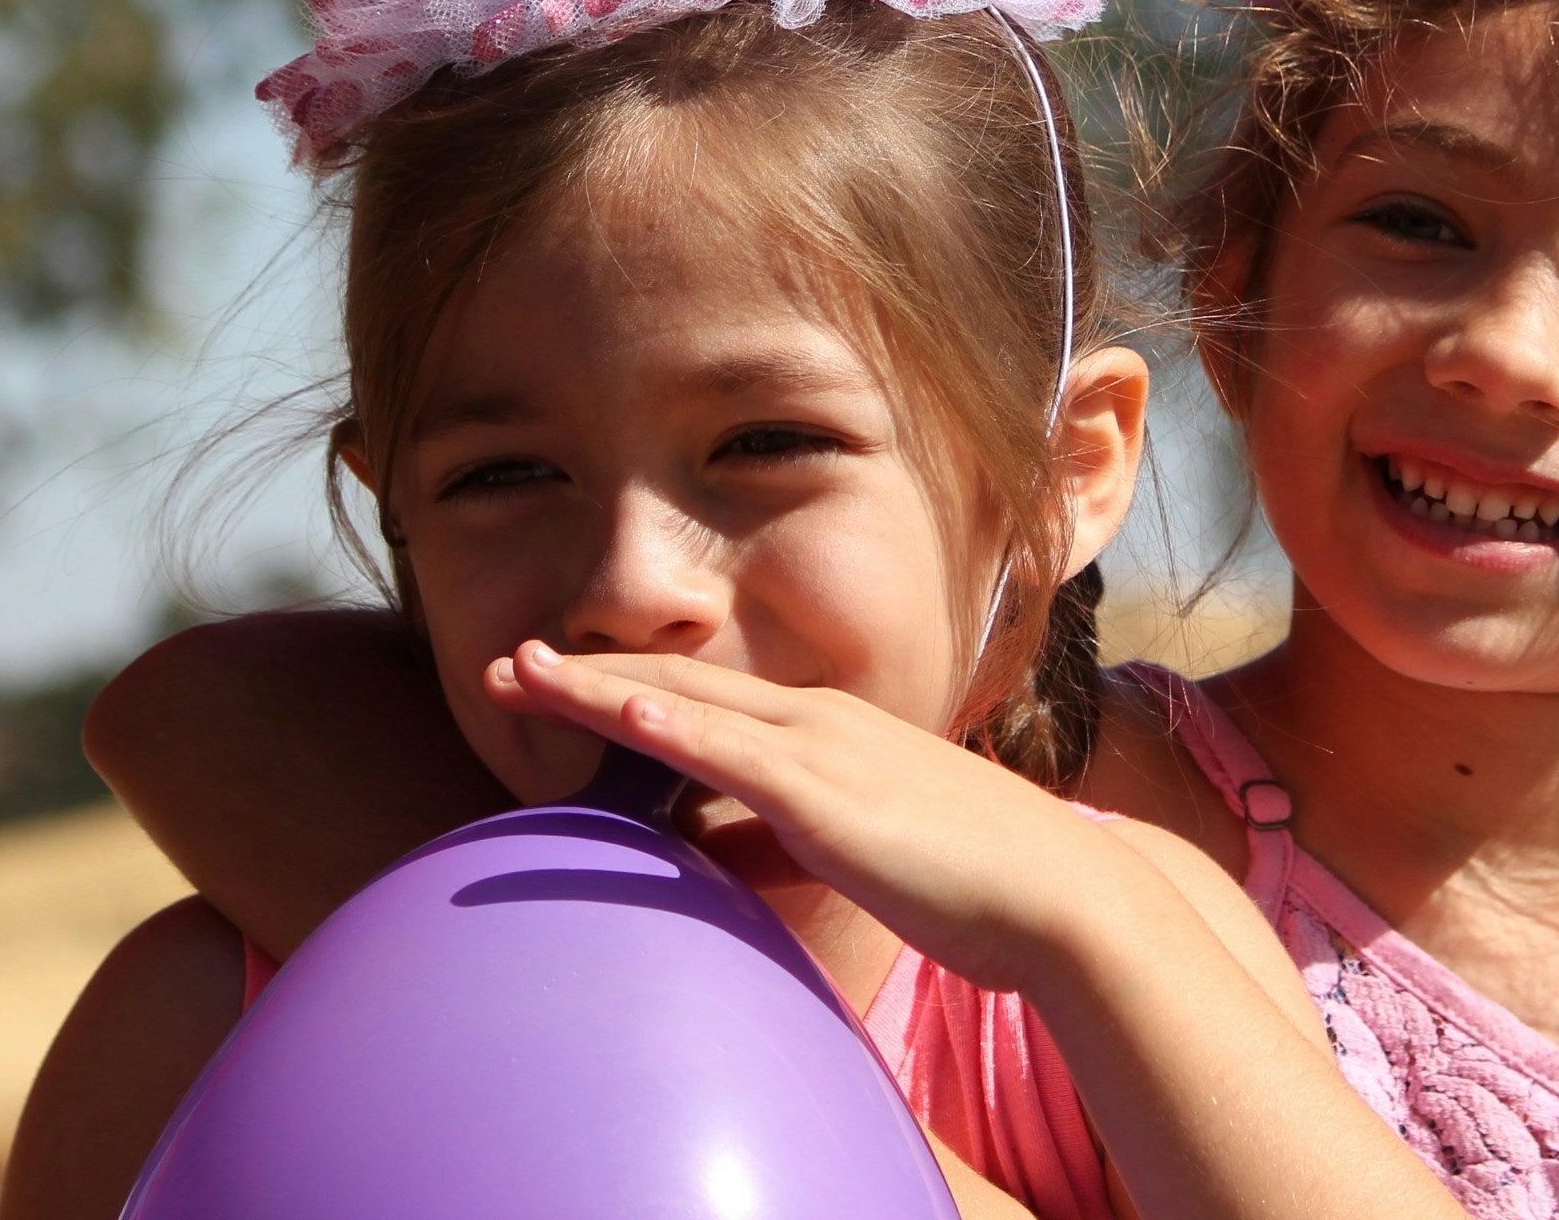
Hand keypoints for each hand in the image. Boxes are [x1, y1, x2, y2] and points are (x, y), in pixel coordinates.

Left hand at [491, 642, 1140, 993]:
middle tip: (504, 663)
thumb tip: (714, 855)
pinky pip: (734, 754)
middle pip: (680, 685)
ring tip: (520, 675)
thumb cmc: (970, 882)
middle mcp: (818, 721)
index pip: (707, 698)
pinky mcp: (828, 794)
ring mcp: (824, 749)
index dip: (623, 685)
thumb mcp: (855, 854)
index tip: (552, 678)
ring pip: (689, 705)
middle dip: (585, 672)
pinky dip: (671, 726)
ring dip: (597, 687)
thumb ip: (784, 843)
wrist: (1054, 895)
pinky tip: (620, 710)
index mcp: (828, 731)